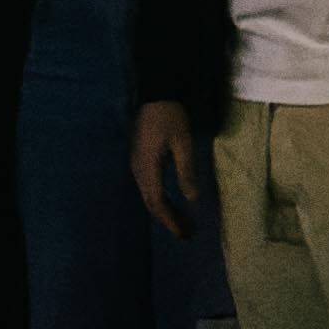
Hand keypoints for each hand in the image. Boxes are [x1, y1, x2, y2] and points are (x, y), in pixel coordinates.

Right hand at [130, 99, 201, 238]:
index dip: (170, 221)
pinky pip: (149, 186)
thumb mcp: (183, 144)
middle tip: (187, 234)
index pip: (157, 203)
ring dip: (166, 211)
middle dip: (169, 220)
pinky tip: (174, 202)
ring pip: (149, 196)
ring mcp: (137, 164)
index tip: (183, 234)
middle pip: (151, 203)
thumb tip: (191, 199)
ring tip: (184, 222)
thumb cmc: (170, 117)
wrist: (155, 94)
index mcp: (147, 168)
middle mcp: (138, 170)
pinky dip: (162, 199)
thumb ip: (186, 172)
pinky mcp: (140, 159)